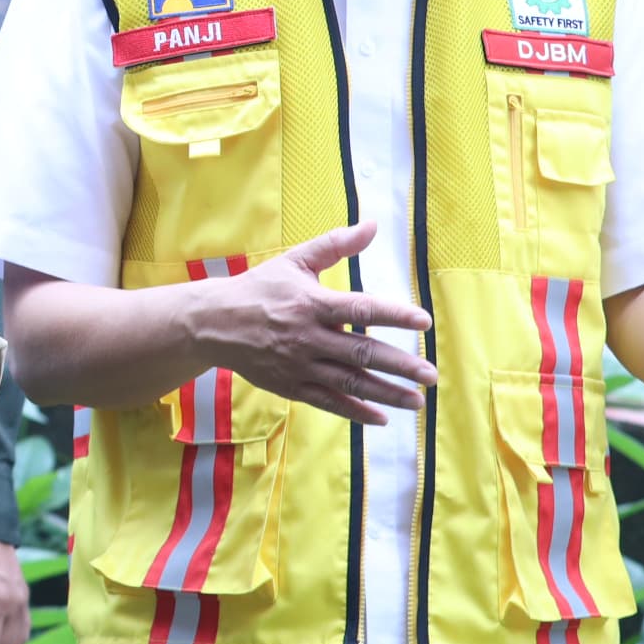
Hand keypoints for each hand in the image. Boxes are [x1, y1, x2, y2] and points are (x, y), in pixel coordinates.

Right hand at [187, 222, 433, 422]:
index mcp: (313, 303)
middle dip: (400, 365)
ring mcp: (300, 365)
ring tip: (417, 401)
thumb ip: (335, 244)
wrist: (214, 323)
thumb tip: (372, 225)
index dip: (394, 315)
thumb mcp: (295, 261)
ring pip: (350, 383)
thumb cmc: (260, 288)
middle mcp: (309, 337)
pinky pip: (328, 402)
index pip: (361, 309)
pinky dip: (355, 412)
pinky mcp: (292, 386)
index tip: (424, 322)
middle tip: (430, 375)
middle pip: (361, 352)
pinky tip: (381, 418)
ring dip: (386, 394)